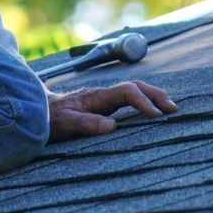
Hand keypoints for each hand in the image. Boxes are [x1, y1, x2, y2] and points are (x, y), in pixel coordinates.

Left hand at [47, 80, 177, 142]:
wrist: (39, 112)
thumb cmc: (51, 119)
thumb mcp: (66, 124)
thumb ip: (87, 124)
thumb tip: (112, 126)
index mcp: (97, 96)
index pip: (127, 91)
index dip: (143, 101)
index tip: (156, 116)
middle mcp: (104, 94)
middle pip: (136, 86)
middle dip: (156, 95)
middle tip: (173, 109)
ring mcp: (105, 98)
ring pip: (135, 90)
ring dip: (154, 96)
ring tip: (170, 108)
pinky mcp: (105, 104)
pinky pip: (130, 99)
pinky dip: (145, 101)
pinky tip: (154, 110)